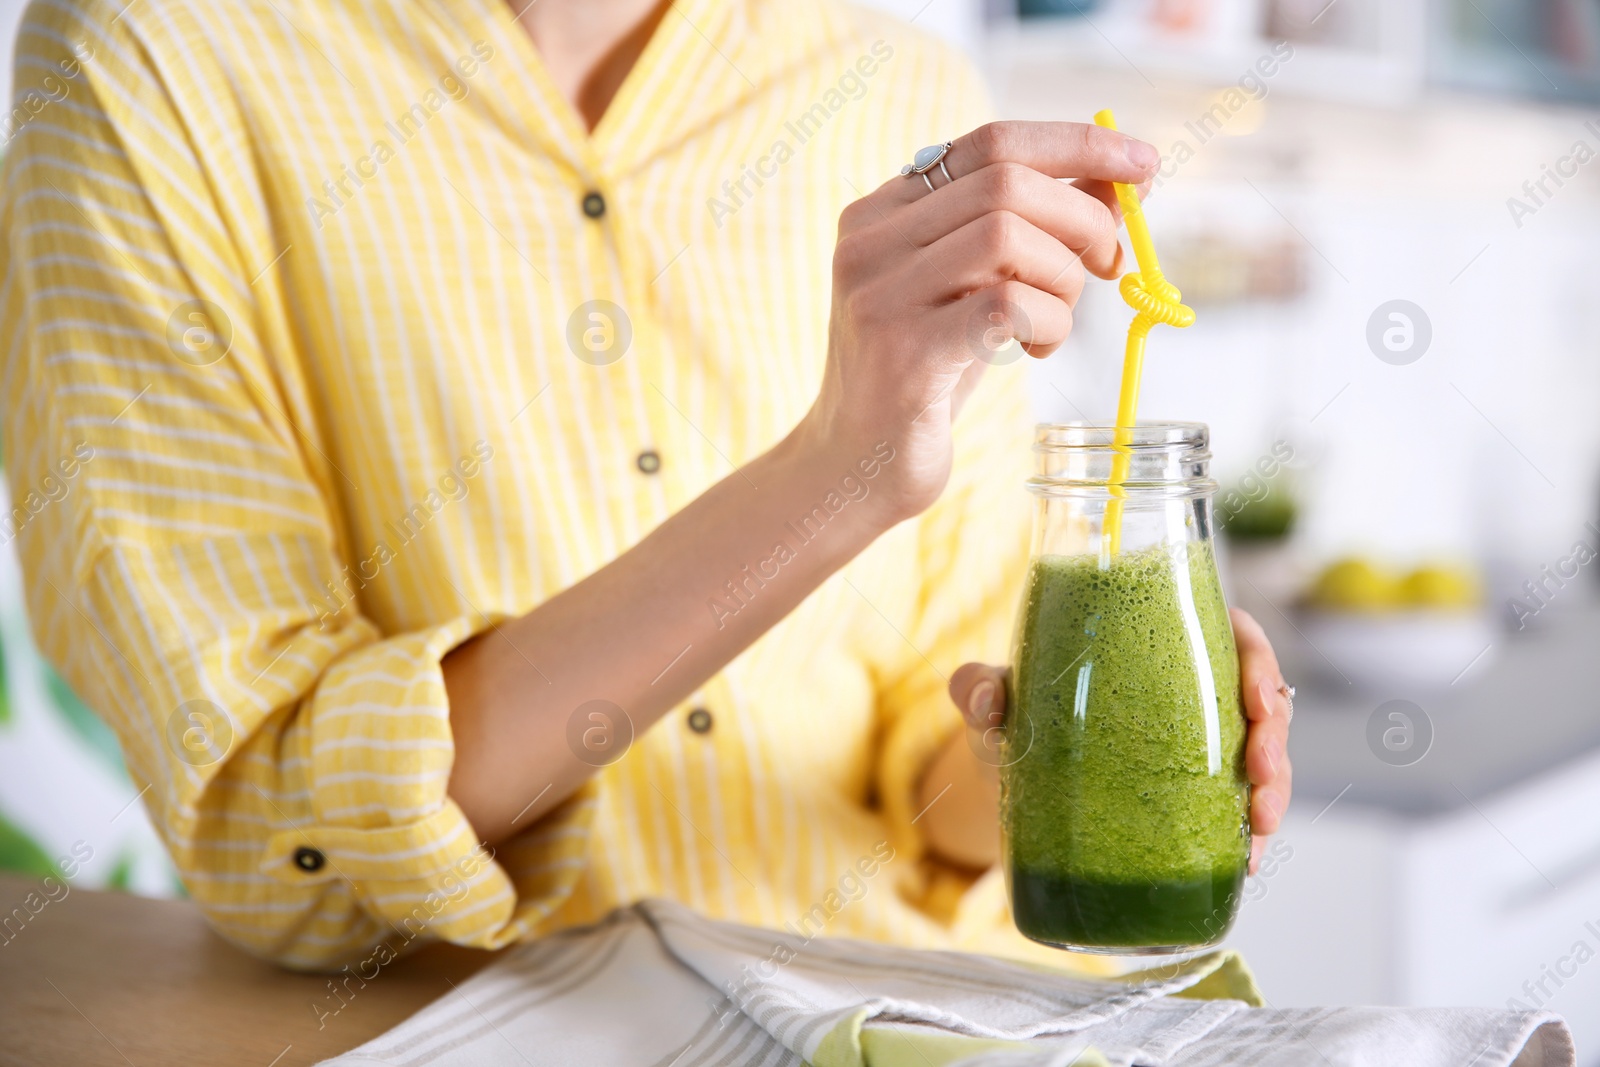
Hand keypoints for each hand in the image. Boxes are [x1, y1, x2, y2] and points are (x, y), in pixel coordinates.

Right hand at [798, 121, 1159, 522]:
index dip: (1078, 145)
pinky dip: (1048, 323)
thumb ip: (1033, 231)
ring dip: (1063, 280)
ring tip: (1053, 326)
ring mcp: (879, 296)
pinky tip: (1035, 349)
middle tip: (1107, 265)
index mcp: (883, 211)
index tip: (1144, 163)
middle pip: (1006, 184)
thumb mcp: (977, 288)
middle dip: (1082, 220)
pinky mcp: (902, 355)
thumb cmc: (926, 372)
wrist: (856, 463)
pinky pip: (1006, 306)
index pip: (992, 142)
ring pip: (1007, 237)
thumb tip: (1124, 182)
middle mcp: (869, 242)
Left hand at [946, 607, 1292, 874]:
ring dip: (1275, 790)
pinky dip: (1250, 835)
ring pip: (1262, 757)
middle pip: (1259, 697)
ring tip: (1259, 828)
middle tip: (1258, 769)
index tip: (1256, 695)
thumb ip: (978, 688)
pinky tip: (1248, 861)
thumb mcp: (989, 700)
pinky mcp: (1191, 800)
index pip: (1227, 632)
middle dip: (1274, 733)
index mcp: (1153, 646)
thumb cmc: (1007, 723)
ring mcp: (1195, 748)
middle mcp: (1185, 693)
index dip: (1257, 658)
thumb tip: (984, 699)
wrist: (1000, 789)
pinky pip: (1238, 811)